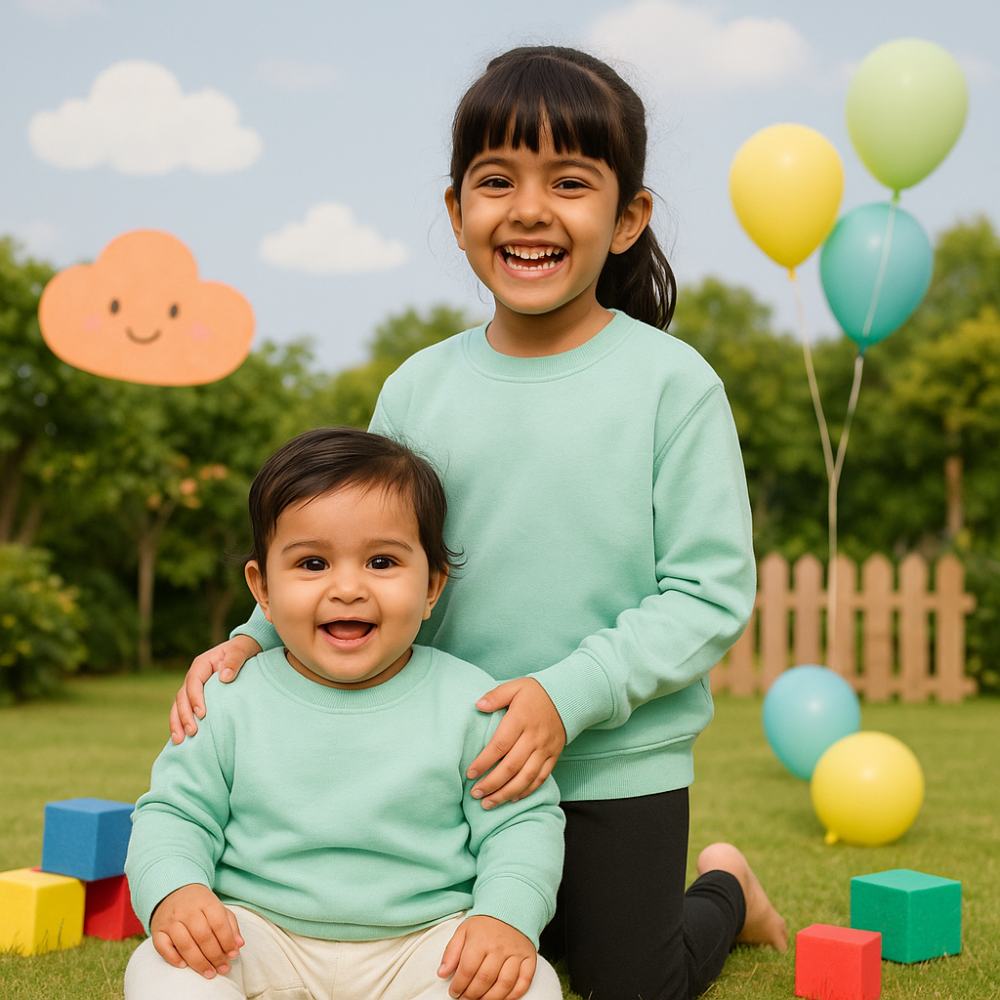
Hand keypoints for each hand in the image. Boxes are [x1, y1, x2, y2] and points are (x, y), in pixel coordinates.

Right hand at [150, 884, 243, 979]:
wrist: (173, 890)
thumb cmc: (200, 904)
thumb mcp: (217, 907)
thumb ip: (230, 925)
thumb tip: (238, 945)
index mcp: (205, 902)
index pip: (218, 923)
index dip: (227, 941)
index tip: (233, 955)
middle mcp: (187, 911)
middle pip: (203, 936)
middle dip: (215, 956)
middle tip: (223, 969)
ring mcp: (171, 921)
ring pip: (185, 944)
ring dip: (198, 962)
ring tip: (209, 973)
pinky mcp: (157, 930)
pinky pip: (163, 947)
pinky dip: (173, 958)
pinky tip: (184, 966)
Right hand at [169, 635, 260, 743]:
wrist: (244, 650)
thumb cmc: (242, 650)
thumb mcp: (240, 651)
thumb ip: (234, 661)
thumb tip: (224, 677)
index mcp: (201, 664)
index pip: (194, 682)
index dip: (195, 698)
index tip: (202, 714)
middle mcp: (193, 676)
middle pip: (182, 696)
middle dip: (184, 715)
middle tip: (192, 732)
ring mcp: (193, 687)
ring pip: (178, 706)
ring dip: (177, 723)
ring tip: (179, 740)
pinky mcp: (197, 697)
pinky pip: (184, 710)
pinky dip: (181, 723)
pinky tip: (181, 739)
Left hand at [438, 915, 536, 999]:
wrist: (511, 909)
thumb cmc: (485, 924)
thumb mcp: (463, 931)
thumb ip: (451, 952)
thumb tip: (442, 973)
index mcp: (481, 940)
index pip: (467, 969)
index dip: (458, 985)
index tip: (454, 992)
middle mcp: (499, 947)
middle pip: (485, 979)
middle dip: (472, 995)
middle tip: (465, 999)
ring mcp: (516, 953)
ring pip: (504, 984)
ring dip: (491, 998)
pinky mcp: (529, 958)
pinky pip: (524, 982)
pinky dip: (514, 995)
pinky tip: (503, 998)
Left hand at [467, 679, 565, 808]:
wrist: (569, 697)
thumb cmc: (537, 692)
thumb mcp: (515, 686)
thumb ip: (495, 696)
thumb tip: (478, 706)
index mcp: (521, 720)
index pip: (499, 746)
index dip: (484, 762)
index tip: (470, 773)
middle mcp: (533, 738)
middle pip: (511, 767)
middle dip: (492, 784)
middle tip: (476, 793)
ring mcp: (545, 749)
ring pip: (525, 777)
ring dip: (506, 793)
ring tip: (489, 803)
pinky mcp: (554, 756)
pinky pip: (541, 778)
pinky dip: (527, 790)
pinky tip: (513, 798)